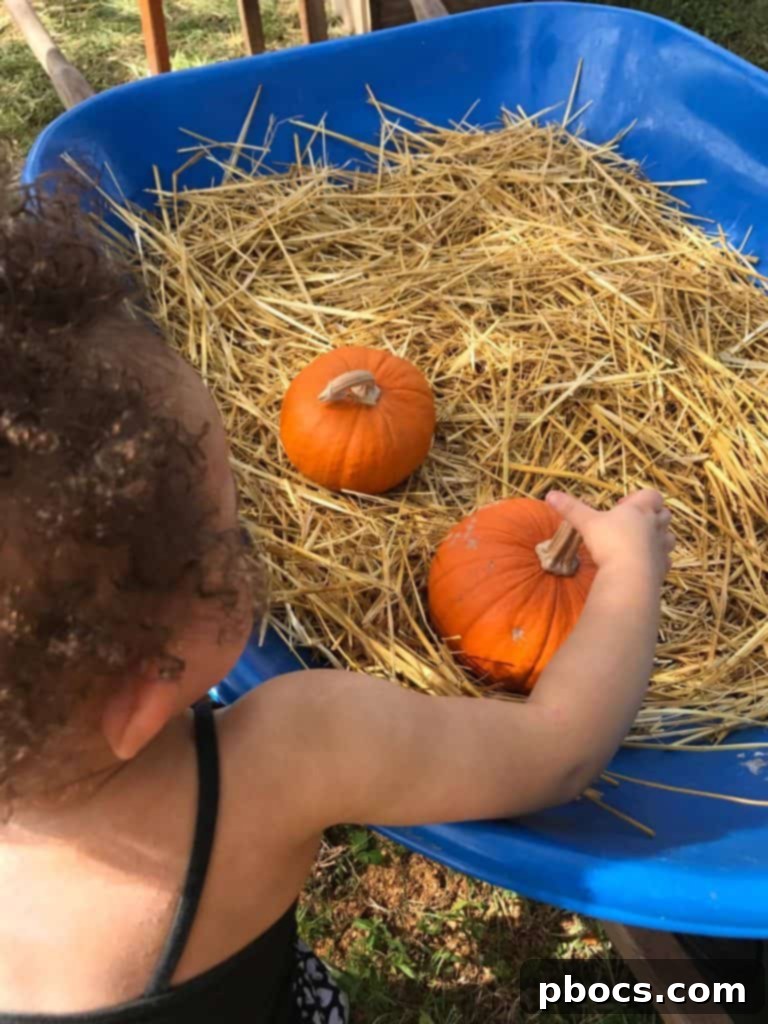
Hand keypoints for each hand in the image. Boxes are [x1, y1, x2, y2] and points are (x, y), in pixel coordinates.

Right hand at [546, 488, 674, 583]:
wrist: (630, 575)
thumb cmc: (610, 542)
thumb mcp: (587, 523)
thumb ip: (571, 509)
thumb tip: (550, 495)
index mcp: (640, 510)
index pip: (651, 495)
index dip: (639, 497)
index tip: (621, 506)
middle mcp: (655, 526)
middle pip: (664, 514)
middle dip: (651, 516)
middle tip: (631, 524)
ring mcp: (662, 547)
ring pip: (669, 537)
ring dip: (659, 537)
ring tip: (639, 543)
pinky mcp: (663, 567)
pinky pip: (665, 560)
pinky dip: (658, 560)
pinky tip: (643, 564)